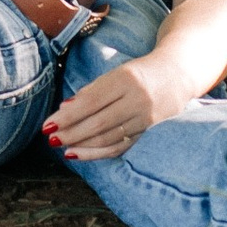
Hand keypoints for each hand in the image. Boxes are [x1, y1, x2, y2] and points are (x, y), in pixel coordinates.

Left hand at [46, 49, 194, 159]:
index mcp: (126, 79)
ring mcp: (147, 118)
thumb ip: (92, 91)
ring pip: (109, 138)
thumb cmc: (140, 73)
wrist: (179, 74)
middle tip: (51, 139)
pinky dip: (99, 153)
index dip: (67, 117)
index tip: (47, 125)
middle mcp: (138, 99)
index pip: (91, 102)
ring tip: (63, 148)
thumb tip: (64, 110)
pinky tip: (81, 154)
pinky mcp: (151, 132)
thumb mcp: (116, 73)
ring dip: (83, 146)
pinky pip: (122, 147)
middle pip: (99, 123)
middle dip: (71, 133)